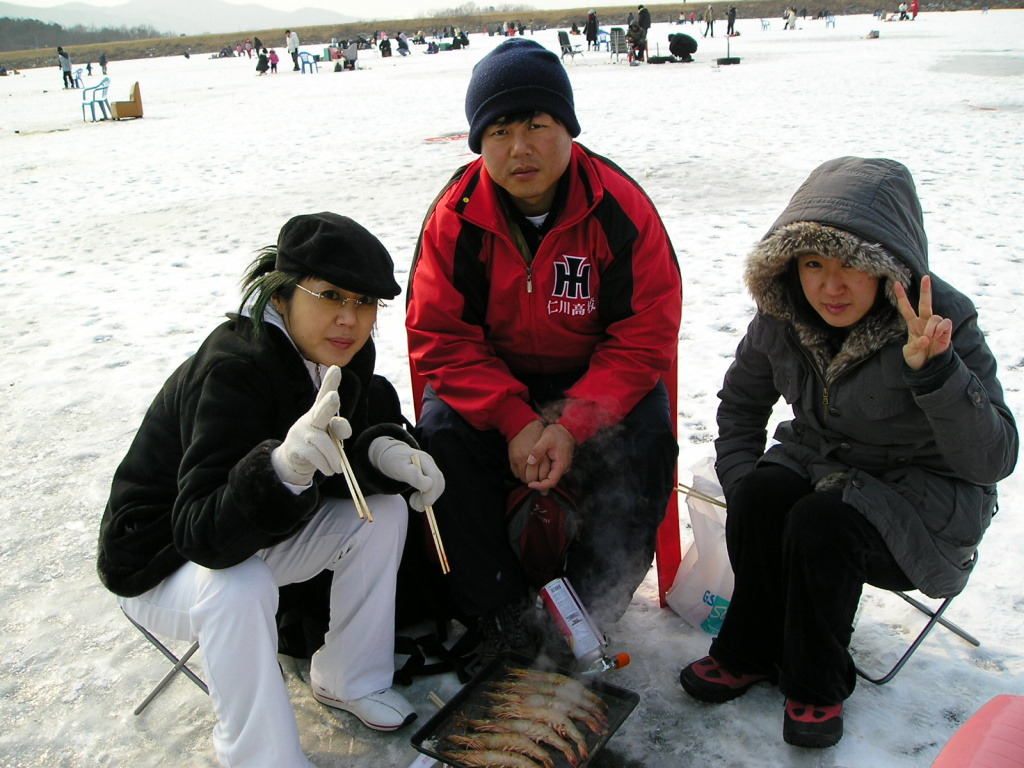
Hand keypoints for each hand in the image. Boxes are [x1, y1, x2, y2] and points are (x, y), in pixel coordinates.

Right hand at [270, 366, 350, 485]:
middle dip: (328, 404)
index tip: (336, 368)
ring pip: (324, 443)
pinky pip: (316, 456)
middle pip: (321, 411)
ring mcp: (301, 432)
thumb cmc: (317, 444)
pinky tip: (328, 470)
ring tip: (338, 467)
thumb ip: (339, 429)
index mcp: (319, 412)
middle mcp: (310, 418)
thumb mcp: (330, 436)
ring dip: (334, 458)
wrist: (293, 461)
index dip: (330, 382)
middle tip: (335, 397)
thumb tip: (344, 430)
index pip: (325, 394)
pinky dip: (326, 465)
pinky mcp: (297, 447)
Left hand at [368, 437, 445, 510]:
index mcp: (424, 459)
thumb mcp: (399, 467)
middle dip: (430, 498)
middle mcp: (430, 464)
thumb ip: (413, 475)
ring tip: (414, 503)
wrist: (390, 455)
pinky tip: (416, 499)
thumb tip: (428, 486)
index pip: (434, 477)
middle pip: (439, 483)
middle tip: (417, 506)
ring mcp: (431, 470)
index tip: (419, 502)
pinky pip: (434, 490)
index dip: (430, 492)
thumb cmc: (393, 461)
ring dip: (428, 499)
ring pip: (438, 488)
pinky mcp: (429, 477)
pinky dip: (426, 498)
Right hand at [509, 420, 545, 481]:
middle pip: (532, 479)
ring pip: (523, 478)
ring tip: (530, 475)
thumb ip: (547, 462)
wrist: (521, 425)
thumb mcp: (546, 448)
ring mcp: (519, 459)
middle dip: (535, 481)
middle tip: (537, 480)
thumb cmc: (537, 435)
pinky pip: (515, 473)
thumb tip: (548, 476)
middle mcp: (529, 459)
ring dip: (526, 478)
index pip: (542, 476)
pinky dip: (520, 474)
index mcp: (541, 456)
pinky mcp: (512, 459)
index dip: (543, 481)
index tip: (544, 481)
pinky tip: (523, 470)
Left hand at [525, 423, 576, 493]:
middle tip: (527, 482)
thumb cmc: (557, 433)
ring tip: (529, 478)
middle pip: (551, 482)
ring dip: (541, 480)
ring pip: (551, 478)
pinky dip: (543, 474)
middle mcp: (563, 468)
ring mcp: (562, 467)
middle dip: (539, 484)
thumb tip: (530, 461)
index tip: (530, 484)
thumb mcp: (546, 438)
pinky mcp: (559, 464)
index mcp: (561, 464)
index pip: (551, 482)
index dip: (540, 486)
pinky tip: (535, 471)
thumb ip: (538, 450)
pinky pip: (551, 473)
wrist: (567, 429)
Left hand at [894, 275, 952, 370]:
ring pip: (934, 317)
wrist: (929, 368)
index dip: (902, 297)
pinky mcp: (946, 331)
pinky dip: (941, 329)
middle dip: (926, 290)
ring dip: (931, 328)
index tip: (896, 284)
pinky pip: (945, 323)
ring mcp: (936, 326)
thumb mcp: (910, 352)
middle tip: (925, 277)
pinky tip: (938, 336)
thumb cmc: (917, 358)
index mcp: (913, 324)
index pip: (906, 308)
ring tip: (929, 339)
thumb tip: (926, 338)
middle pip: (925, 303)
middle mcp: (924, 322)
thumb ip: (915, 345)